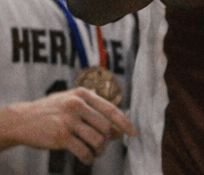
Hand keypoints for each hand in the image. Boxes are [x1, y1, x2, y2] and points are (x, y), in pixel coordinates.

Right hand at [0, 88, 135, 165]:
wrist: (21, 120)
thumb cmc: (51, 111)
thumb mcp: (71, 102)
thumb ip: (93, 110)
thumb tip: (117, 129)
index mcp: (83, 94)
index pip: (111, 109)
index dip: (124, 123)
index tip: (132, 133)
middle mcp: (77, 105)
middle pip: (106, 127)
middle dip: (108, 140)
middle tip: (103, 146)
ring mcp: (68, 120)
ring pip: (97, 139)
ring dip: (99, 150)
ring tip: (95, 153)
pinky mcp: (60, 136)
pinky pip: (83, 150)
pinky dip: (88, 158)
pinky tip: (87, 160)